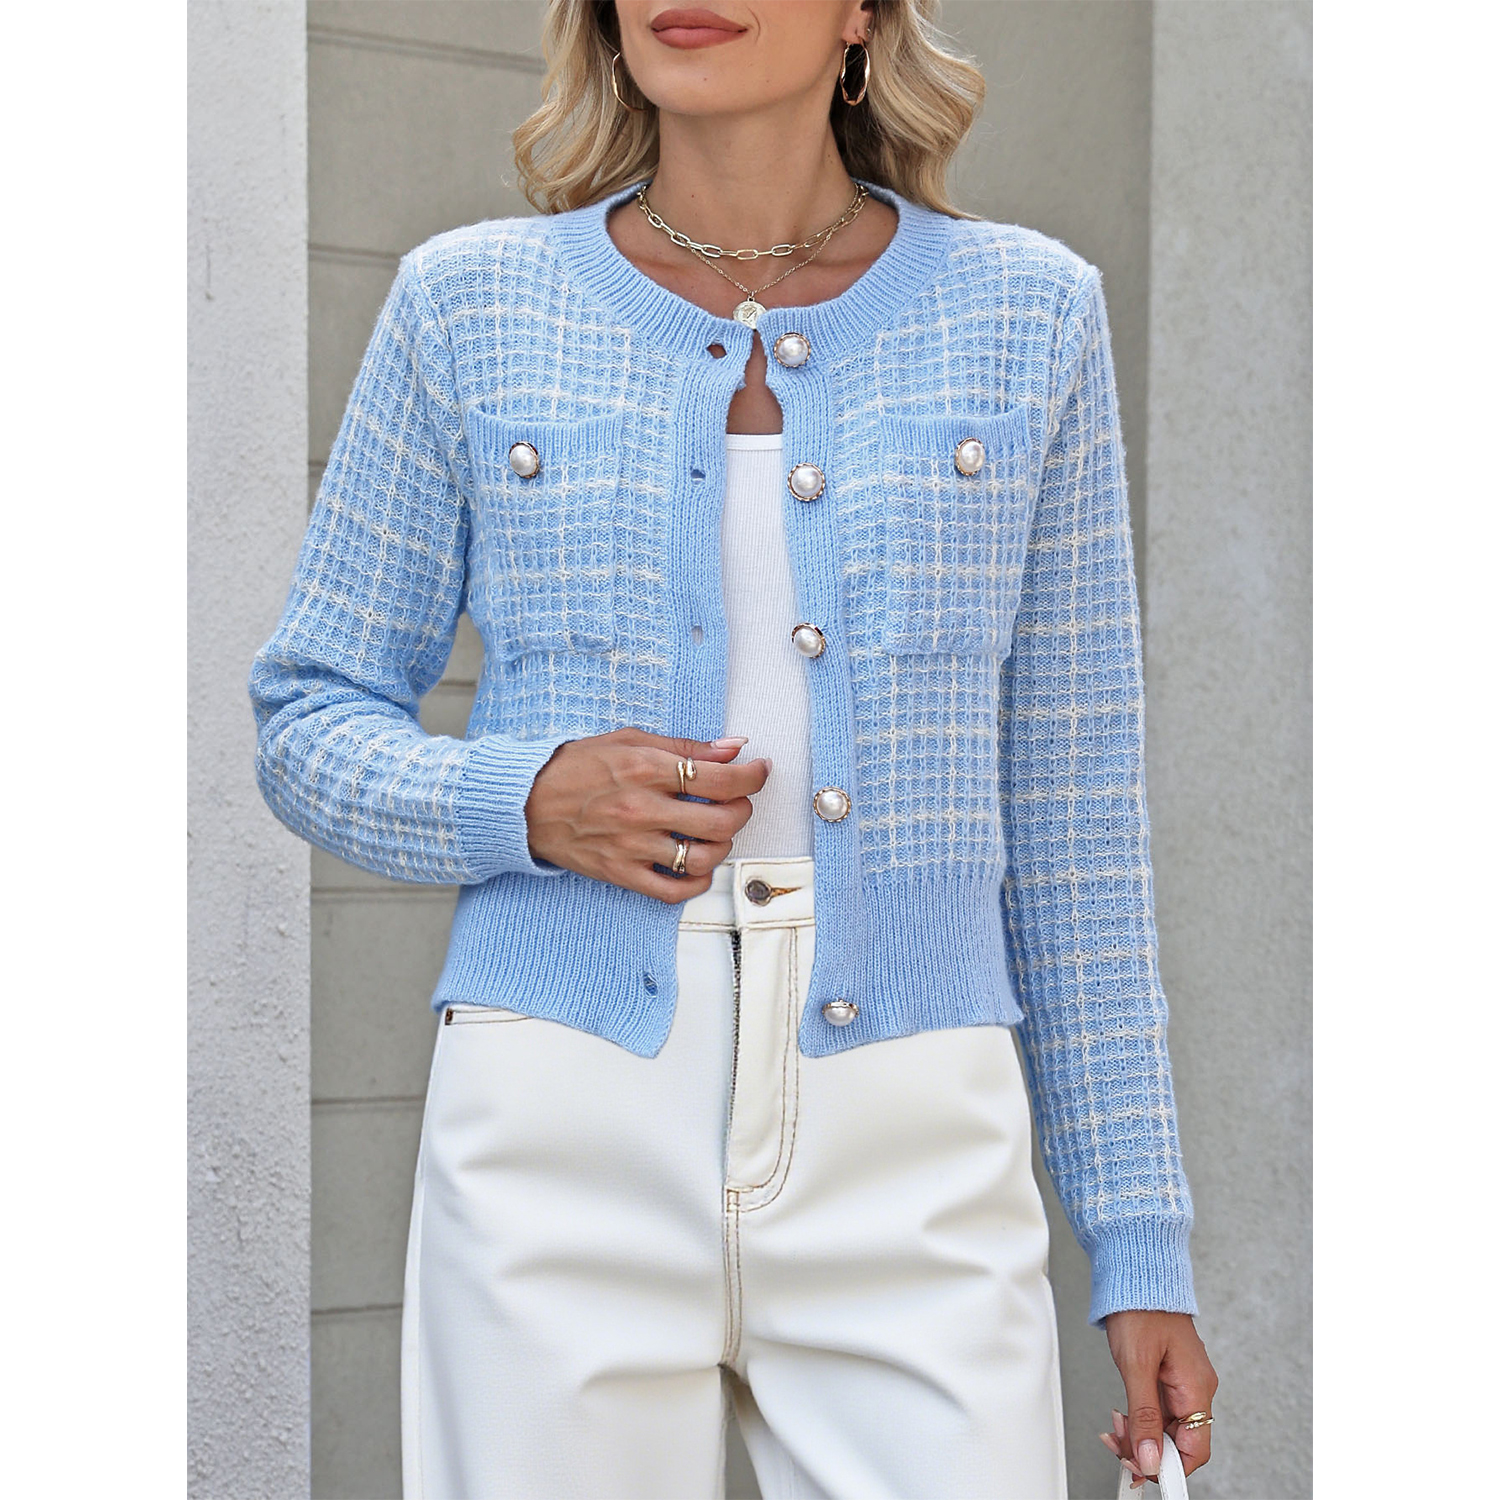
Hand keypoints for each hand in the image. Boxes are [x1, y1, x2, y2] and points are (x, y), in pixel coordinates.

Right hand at [524, 727, 770, 902]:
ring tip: (715, 832)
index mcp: (645, 769)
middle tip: (737, 802)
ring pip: (703, 858)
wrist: (526, 803)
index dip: (751, 776)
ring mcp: (631, 846)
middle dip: (742, 810)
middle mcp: (641, 809)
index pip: (719, 779)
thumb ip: (685, 747)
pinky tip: (697, 865)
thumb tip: (733, 749)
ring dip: (722, 845)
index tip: (758, 771)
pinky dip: (697, 882)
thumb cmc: (577, 767)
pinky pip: (673, 890)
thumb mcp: (629, 741)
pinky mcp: (621, 873)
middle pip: (721, 821)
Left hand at [1099, 1310, 1216, 1488]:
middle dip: (1147, 1449)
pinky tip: (1123, 1415)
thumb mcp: (1137, 1365)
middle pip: (1178, 1440)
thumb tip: (1149, 1459)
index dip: (1169, 1467)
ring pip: (1166, 1426)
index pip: (1195, 1448)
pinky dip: (1140, 1416)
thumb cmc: (1141, 1307)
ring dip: (1140, 1434)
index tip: (1143, 1474)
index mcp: (1197, 1387)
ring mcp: (1182, 1380)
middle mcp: (1195, 1386)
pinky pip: (1159, 1408)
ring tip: (1115, 1429)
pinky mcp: (1168, 1373)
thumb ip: (1144, 1415)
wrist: (1137, 1272)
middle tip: (1118, 1447)